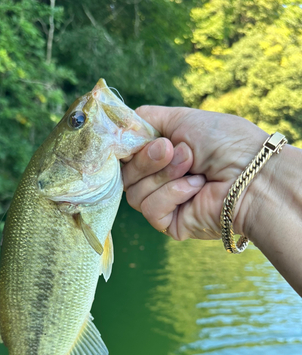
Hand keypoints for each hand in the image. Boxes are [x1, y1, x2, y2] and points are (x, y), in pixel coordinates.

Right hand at [122, 106, 267, 240]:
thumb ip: (144, 120)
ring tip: (194, 169)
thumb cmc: (225, 142)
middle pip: (125, 175)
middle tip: (180, 151)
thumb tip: (115, 128)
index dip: (125, 148)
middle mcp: (159, 178)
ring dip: (165, 176)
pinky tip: (195, 189)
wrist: (251, 172)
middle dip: (149, 160)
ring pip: (134, 193)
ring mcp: (164, 202)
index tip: (134, 138)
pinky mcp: (170, 223)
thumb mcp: (181, 118)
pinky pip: (150, 209)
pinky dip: (172, 195)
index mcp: (160, 155)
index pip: (125, 156)